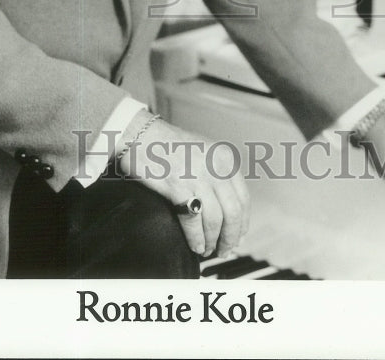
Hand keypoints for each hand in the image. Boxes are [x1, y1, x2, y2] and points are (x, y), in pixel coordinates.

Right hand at [116, 116, 248, 258]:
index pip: (243, 199)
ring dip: (213, 241)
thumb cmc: (169, 145)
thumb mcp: (204, 151)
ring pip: (215, 220)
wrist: (141, 134)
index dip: (242, 223)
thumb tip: (227, 208)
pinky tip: (195, 245)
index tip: (238, 237)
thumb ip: (218, 174)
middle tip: (225, 250)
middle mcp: (216, 167)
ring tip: (207, 250)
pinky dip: (196, 238)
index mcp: (224, 159)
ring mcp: (198, 176)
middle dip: (230, 237)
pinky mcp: (178, 186)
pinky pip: (193, 221)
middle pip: (233, 213)